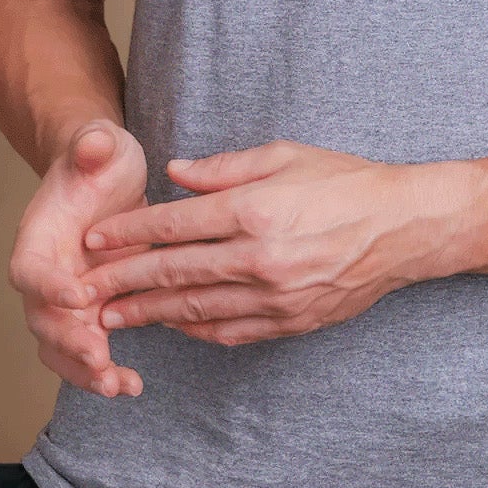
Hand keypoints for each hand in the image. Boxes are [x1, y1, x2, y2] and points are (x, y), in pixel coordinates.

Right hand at [8, 121, 151, 397]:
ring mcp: (67, 299)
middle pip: (42, 319)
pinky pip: (90, 351)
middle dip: (69, 342)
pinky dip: (105, 372)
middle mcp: (46, 274)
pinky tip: (132, 386)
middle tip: (99, 357)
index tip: (78, 296)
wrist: (104, 177)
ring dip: (85, 371)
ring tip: (117, 386)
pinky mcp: (93, 312)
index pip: (30, 268)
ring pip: (61, 347)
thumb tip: (93, 142)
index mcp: (39, 236)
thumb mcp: (101, 143)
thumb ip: (93, 143)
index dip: (48, 286)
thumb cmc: (99, 158)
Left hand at [77, 139, 466, 346]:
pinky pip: (230, 331)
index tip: (94, 241)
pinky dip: (195, 330)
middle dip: (123, 280)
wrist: (403, 228)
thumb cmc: (345, 183)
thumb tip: (174, 175)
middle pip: (174, 271)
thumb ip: (224, 168)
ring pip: (196, 308)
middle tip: (84, 288)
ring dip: (149, 313)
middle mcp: (260, 257)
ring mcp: (275, 296)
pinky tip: (171, 326)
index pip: (174, 225)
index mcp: (255, 210)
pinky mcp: (290, 320)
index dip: (128, 234)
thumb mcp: (284, 155)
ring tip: (112, 316)